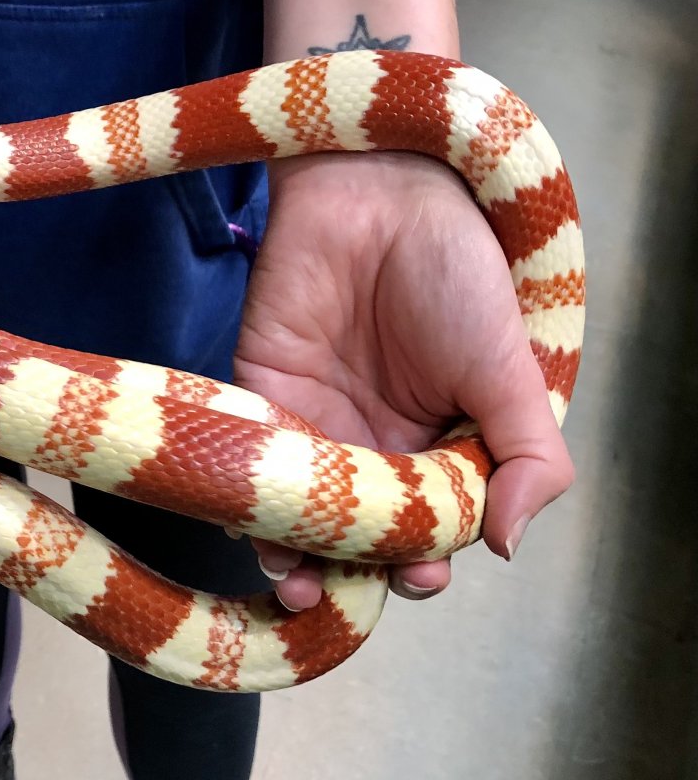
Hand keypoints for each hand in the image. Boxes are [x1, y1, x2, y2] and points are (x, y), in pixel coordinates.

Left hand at [235, 152, 574, 608]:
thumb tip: (508, 545)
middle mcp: (376, 447)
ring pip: (298, 516)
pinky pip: (254, 464)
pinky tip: (256, 531)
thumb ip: (527, 457)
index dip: (422, 562)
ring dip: (293, 558)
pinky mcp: (262, 399)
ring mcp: (316, 426)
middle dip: (348, 575)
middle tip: (335, 589)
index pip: (429, 529)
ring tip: (293, 579)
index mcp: (441, 447)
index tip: (416, 576)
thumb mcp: (512, 370)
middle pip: (357, 536)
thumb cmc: (456, 274)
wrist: (378, 190)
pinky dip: (251, 505)